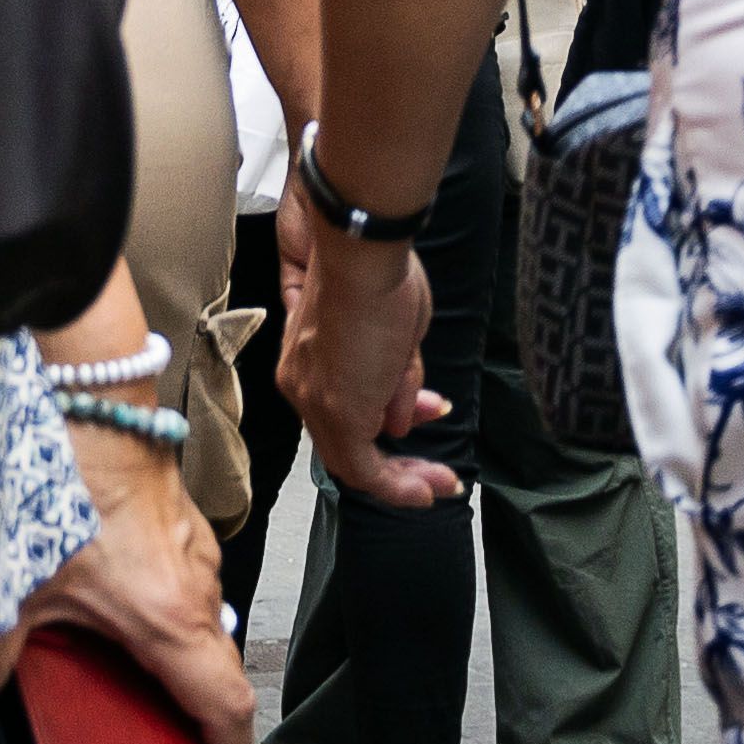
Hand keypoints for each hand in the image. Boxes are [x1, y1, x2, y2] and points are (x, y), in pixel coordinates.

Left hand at [0, 417, 251, 743]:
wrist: (91, 398)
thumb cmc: (66, 484)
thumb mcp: (12, 587)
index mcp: (167, 620)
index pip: (227, 702)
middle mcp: (196, 588)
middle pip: (217, 666)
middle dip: (195, 705)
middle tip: (161, 728)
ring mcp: (195, 548)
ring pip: (203, 617)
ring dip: (177, 647)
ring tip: (129, 661)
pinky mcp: (182, 518)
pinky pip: (186, 577)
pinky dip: (165, 601)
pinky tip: (115, 595)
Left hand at [284, 218, 457, 509]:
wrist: (362, 256)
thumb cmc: (379, 273)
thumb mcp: (399, 334)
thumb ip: (395, 383)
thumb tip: (400, 422)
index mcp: (310, 358)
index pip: (342, 408)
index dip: (384, 420)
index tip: (419, 421)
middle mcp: (302, 384)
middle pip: (345, 442)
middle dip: (396, 459)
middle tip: (434, 472)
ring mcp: (315, 401)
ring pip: (353, 461)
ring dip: (401, 478)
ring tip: (440, 481)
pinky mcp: (337, 414)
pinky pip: (364, 469)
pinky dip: (396, 485)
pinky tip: (427, 487)